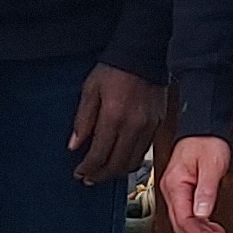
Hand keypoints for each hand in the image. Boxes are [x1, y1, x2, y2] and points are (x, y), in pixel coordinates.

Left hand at [68, 65, 161, 185]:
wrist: (144, 54)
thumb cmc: (116, 69)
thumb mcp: (90, 90)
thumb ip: (82, 120)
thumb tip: (74, 144)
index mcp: (114, 116)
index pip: (99, 154)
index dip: (87, 168)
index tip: (79, 172)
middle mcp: (134, 126)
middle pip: (117, 164)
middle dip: (100, 175)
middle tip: (89, 178)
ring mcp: (148, 127)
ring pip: (133, 162)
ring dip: (117, 171)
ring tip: (104, 171)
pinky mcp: (158, 125)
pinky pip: (144, 152)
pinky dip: (131, 160)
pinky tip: (121, 158)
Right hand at [159, 135, 232, 232]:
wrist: (203, 128)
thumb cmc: (206, 141)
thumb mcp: (212, 165)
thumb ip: (206, 190)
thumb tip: (203, 214)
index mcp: (175, 184)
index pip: (183, 220)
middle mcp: (171, 190)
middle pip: (181, 226)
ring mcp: (175, 192)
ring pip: (184, 223)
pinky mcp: (182, 192)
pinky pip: (187, 215)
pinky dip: (201, 225)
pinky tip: (212, 229)